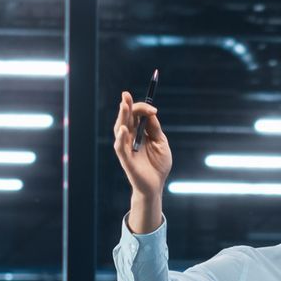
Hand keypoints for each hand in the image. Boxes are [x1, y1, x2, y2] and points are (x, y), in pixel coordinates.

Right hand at [113, 91, 171, 226]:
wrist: (156, 185)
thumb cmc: (158, 165)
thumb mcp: (161, 143)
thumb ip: (155, 128)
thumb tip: (151, 112)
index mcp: (139, 132)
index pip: (136, 115)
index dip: (142, 109)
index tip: (153, 109)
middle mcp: (130, 138)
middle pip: (126, 118)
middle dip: (126, 106)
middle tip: (126, 95)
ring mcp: (126, 148)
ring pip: (120, 129)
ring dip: (122, 117)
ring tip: (124, 106)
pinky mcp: (126, 159)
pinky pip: (120, 147)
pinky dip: (121, 138)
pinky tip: (124, 129)